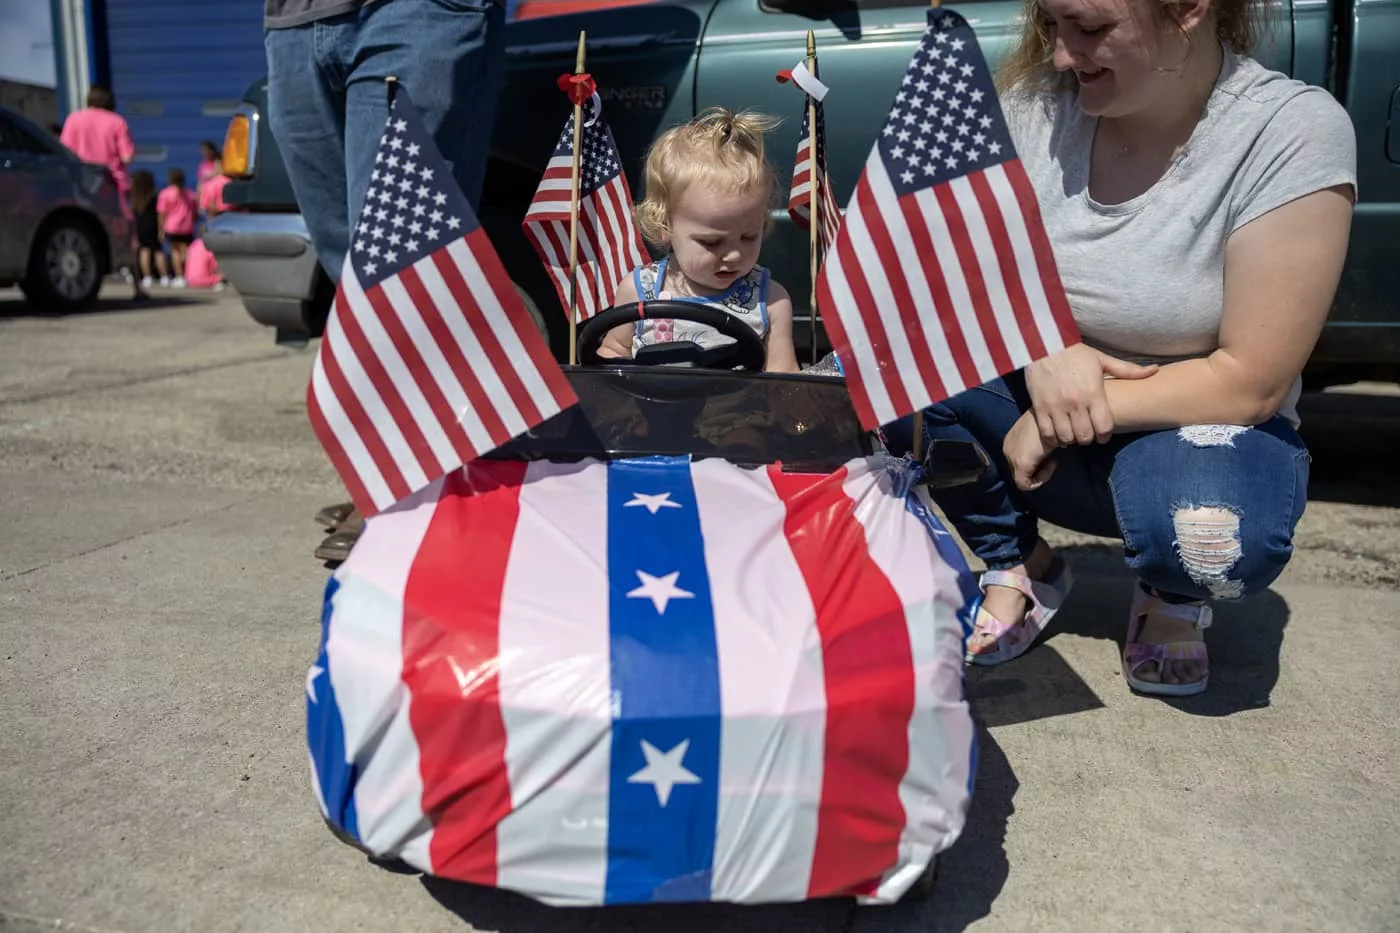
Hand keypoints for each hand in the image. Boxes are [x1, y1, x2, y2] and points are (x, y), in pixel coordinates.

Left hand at [1004, 411, 1058, 490]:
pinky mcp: (1020, 464)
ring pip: (1021, 478)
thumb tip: (1047, 452)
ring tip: (1052, 461)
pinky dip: (1040, 479)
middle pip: (1019, 470)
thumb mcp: (1045, 429)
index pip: (1019, 461)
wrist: (1055, 412)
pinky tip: (1052, 464)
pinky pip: (1025, 484)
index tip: (1050, 453)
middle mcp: (1008, 448)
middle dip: (1037, 470)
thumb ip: (1040, 441)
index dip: (1037, 463)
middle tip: (1052, 460)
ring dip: (1039, 474)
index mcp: (1012, 439)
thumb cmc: (1054, 418)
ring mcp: (1011, 456)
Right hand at [1024, 344, 1157, 444]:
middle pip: (1085, 436)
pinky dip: (1053, 438)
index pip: (1104, 427)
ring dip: (1071, 440)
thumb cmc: (1075, 353)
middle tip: (1088, 434)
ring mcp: (1055, 407)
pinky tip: (1058, 434)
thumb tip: (1155, 370)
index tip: (1103, 435)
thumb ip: (1128, 370)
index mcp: (1093, 392)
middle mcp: (1075, 402)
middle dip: (1089, 439)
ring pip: (1067, 437)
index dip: (1105, 436)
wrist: (1043, 344)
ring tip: (1073, 434)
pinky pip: (1047, 433)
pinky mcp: (1039, 408)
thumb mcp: (1102, 359)